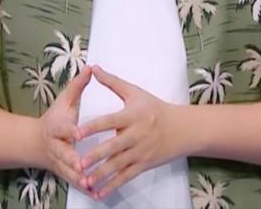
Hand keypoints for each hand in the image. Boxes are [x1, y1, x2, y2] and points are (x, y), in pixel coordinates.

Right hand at [34, 65, 93, 194]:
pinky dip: (84, 189)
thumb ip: (78, 86)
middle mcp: (56, 147)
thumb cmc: (54, 119)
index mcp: (57, 127)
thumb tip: (90, 67)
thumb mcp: (64, 100)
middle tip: (82, 165)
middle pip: (64, 154)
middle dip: (72, 160)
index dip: (71, 131)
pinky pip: (74, 182)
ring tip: (92, 184)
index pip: (64, 129)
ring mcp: (59, 162)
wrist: (35, 143)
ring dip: (79, 179)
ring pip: (69, 172)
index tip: (78, 134)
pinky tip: (96, 194)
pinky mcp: (65, 173)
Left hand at [76, 65, 189, 199]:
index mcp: (132, 115)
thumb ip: (112, 82)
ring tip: (85, 181)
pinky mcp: (144, 164)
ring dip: (101, 174)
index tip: (76, 133)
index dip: (92, 128)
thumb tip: (93, 68)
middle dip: (95, 155)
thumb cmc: (155, 108)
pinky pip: (127, 177)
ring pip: (118, 165)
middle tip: (78, 162)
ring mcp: (141, 151)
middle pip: (113, 147)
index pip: (109, 121)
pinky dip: (113, 185)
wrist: (183, 128)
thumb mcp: (135, 92)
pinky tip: (99, 192)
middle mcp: (136, 134)